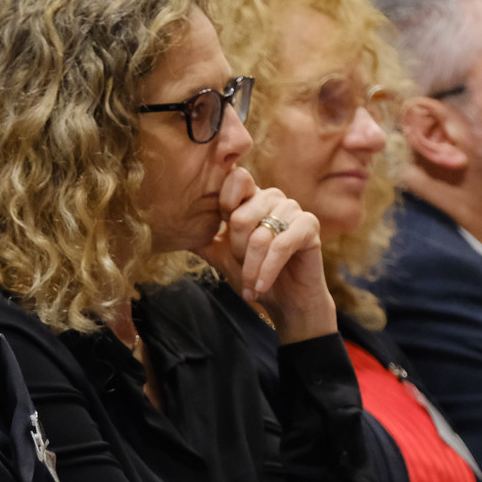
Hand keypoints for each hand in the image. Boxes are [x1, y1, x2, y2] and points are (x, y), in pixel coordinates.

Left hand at [201, 169, 335, 343]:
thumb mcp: (222, 257)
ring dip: (251, 266)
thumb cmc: (255, 276)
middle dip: (237, 252)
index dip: (223, 205)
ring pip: (260, 235)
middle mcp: (272, 198)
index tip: (224, 233)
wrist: (286, 303)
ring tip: (252, 284)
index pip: (235, 178)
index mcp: (251, 198)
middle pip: (241, 217)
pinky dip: (267, 270)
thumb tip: (172, 230)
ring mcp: (292, 209)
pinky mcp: (309, 226)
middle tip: (241, 269)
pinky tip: (261, 287)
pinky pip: (281, 246)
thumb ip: (203, 240)